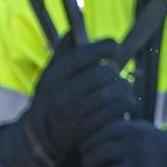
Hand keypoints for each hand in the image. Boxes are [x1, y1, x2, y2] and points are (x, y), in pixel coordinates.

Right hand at [21, 40, 135, 158]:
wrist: (40, 137)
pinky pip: (118, 110)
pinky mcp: (89, 129)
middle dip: (114, 70)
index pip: (83, 54)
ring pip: (114, 92)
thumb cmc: (52, 98)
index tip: (112, 46)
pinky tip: (122, 102)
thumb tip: (72, 29)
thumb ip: (62, 53)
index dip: (104, 46)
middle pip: (102, 73)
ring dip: (124, 87)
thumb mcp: (49, 75)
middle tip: (114, 73)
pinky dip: (126, 103)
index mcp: (54, 76)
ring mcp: (76, 113)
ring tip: (122, 87)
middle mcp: (63, 94)